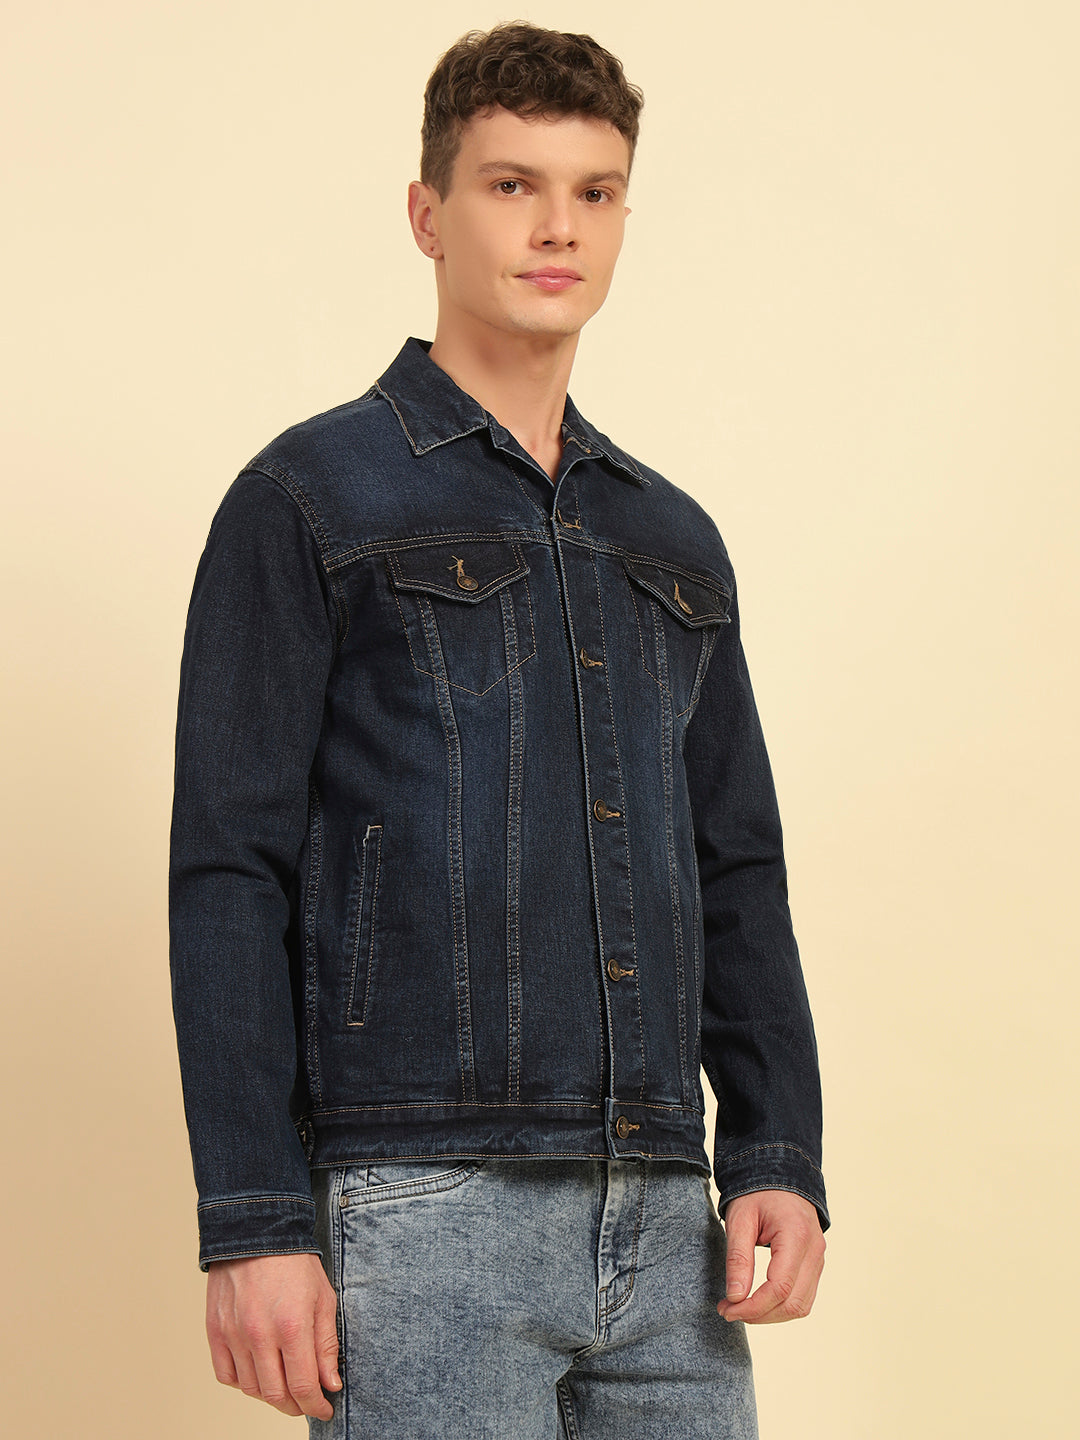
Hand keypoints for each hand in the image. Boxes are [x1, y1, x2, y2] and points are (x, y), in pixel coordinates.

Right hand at [206, 1252, 341, 1419]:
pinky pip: (226, 1375)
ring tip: (284, 1385)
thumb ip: (327, 1345)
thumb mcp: (323, 1299)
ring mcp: (234, 1335)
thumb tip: (330, 1384)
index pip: (303, 1386)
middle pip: (276, 1395)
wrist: (257, 1233)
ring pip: (251, 1389)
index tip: (323, 1408)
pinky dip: (242, 1382)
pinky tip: (258, 1371)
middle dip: (295, 1406)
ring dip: (270, 1395)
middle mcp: (259, 1335)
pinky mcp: (215, 1332)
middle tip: (306, 1401)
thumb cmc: (295, 1264)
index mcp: (292, 1326)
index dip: (315, 1405)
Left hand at [717, 1189, 825, 1323]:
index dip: (753, 1307)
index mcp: (796, 1235)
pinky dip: (781, 1306)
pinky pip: (803, 1297)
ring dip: (770, 1315)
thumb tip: (735, 1298)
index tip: (726, 1309)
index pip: (779, 1287)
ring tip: (740, 1308)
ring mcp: (819, 1258)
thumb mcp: (740, 1219)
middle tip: (728, 1310)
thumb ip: (738, 1258)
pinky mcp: (815, 1264)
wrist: (780, 1175)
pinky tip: (758, 1302)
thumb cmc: (757, 1193)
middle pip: (792, 1303)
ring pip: (801, 1306)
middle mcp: (814, 1250)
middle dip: (759, 1315)